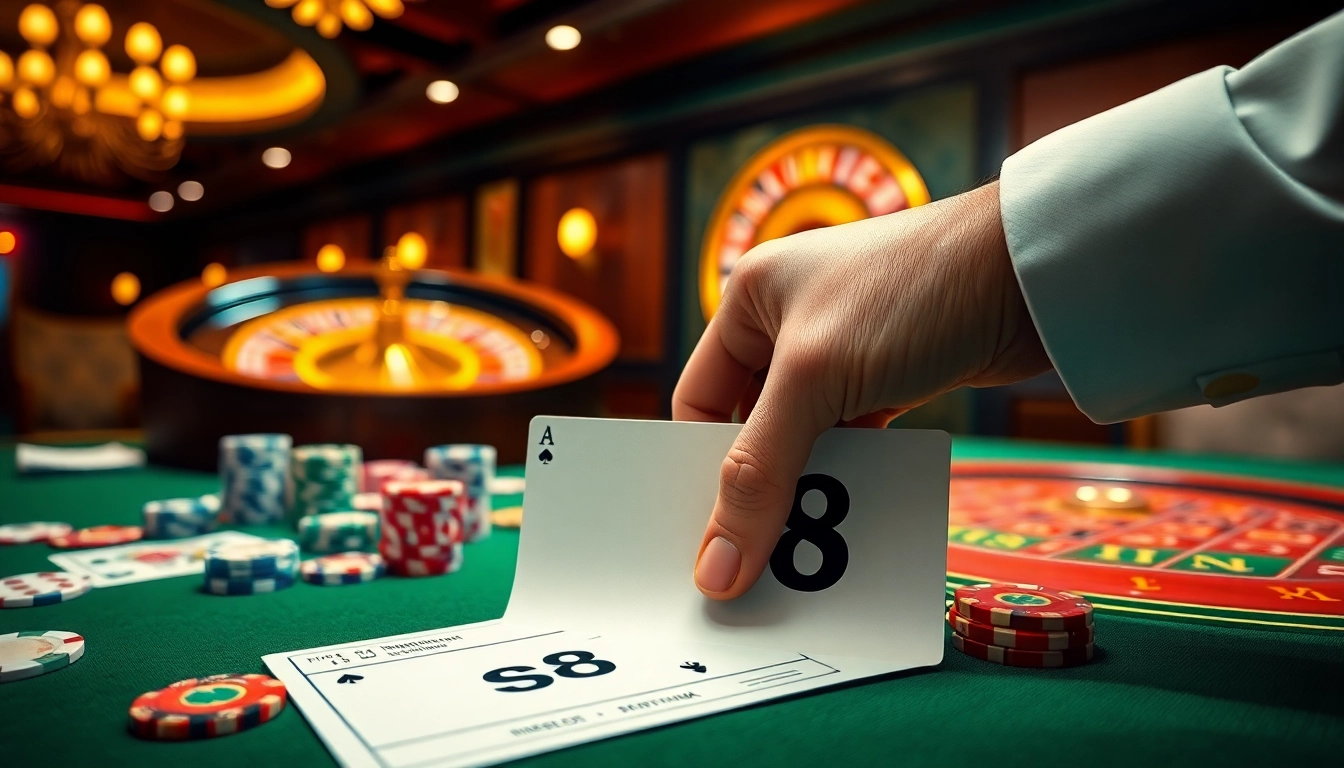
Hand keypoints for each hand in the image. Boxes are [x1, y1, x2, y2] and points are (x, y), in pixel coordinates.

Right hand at [672, 181, 1049, 598]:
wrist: (1037, 270)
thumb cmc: (912, 293)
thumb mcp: (815, 381)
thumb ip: (760, 477)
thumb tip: (715, 571)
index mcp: (749, 298)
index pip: (698, 402)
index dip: (699, 470)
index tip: (709, 540)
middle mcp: (789, 321)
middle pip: (753, 428)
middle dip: (759, 488)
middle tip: (755, 559)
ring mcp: (845, 349)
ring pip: (809, 439)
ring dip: (815, 487)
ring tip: (814, 545)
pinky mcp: (895, 374)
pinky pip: (858, 439)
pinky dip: (859, 473)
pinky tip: (863, 510)